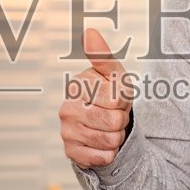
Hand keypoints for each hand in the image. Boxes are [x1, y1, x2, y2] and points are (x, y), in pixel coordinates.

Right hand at [58, 27, 135, 169]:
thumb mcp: (114, 75)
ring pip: (111, 141)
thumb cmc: (111, 96)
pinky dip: (109, 153)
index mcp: (77, 86)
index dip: (124, 101)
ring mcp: (67, 131)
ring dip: (117, 136)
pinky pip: (104, 157)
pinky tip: (101, 143)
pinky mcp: (71, 152)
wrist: (104, 125)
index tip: (115, 99)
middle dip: (121, 120)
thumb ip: (103, 56)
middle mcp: (66, 108)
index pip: (117, 100)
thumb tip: (90, 32)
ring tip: (108, 128)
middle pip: (114, 122)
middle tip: (112, 115)